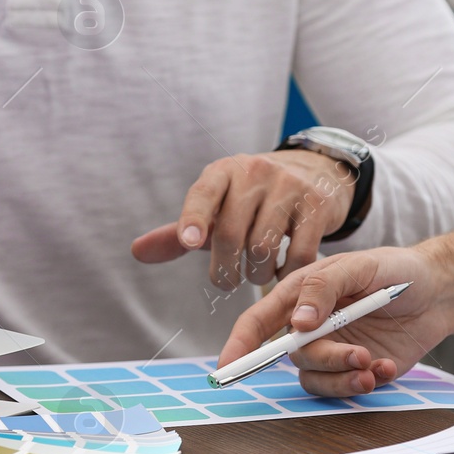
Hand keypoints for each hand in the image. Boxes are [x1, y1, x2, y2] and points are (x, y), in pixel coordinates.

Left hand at [131, 150, 356, 288]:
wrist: (312, 171)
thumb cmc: (251, 199)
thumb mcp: (216, 208)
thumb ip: (179, 233)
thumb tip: (136, 252)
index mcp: (224, 172)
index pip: (203, 193)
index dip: (194, 218)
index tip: (190, 243)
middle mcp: (255, 173)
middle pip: (231, 232)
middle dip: (224, 269)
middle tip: (225, 282)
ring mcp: (289, 186)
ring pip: (264, 246)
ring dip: (255, 274)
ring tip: (254, 275)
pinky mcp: (317, 205)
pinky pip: (299, 252)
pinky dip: (287, 272)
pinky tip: (283, 272)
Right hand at [216, 246, 453, 395]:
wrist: (439, 292)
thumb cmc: (396, 270)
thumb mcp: (360, 266)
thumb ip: (325, 287)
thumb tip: (297, 322)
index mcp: (301, 294)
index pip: (259, 321)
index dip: (239, 344)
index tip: (229, 367)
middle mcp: (310, 325)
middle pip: (294, 355)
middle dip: (326, 360)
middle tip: (360, 356)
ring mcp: (331, 349)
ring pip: (315, 378)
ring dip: (343, 378)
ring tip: (375, 367)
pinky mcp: (353, 368)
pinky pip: (343, 388)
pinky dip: (364, 383)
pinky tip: (388, 367)